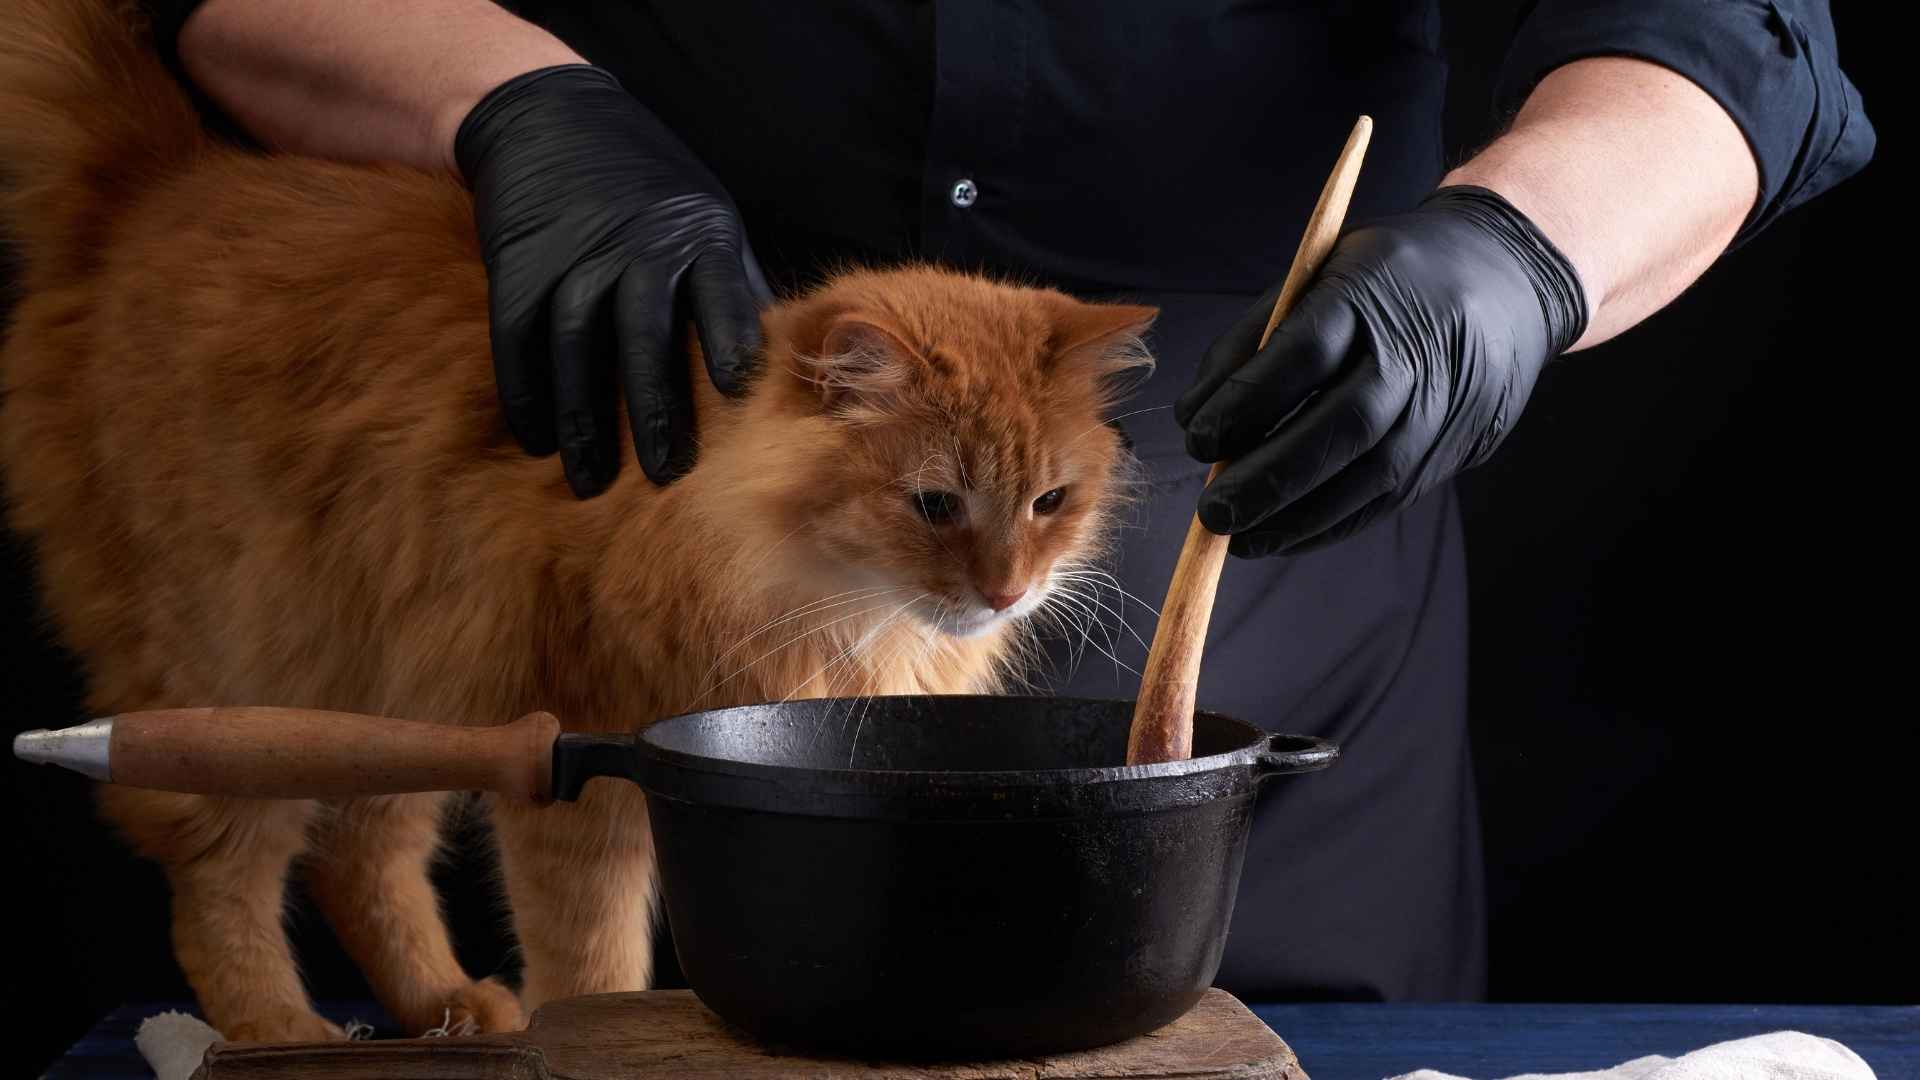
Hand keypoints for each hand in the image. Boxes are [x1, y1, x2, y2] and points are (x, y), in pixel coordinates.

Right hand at [456, 65, 770, 495]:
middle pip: (643, 334)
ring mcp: (571, 253)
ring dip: (584, 421)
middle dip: (655, 409)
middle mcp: (635, 244)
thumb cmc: (648, 186)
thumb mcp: (704, 214)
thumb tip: (778, 366)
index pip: (719, 293)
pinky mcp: (516, 263)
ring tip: (592, 482)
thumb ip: (733, 284)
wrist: (547, 116)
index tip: (739, 393)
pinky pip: (518, 340)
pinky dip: (527, 394)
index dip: (729, 341)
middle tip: (667, 476)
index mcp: (697, 233)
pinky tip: (539, 439)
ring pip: (575, 346)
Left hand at [1175, 186, 1587, 556]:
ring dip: (1299, 517)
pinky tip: (1284, 535)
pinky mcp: (1457, 445)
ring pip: (1373, 475)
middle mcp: (1417, 351)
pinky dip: (1332, 524)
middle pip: (1345, 425)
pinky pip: (1391, 498)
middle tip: (1212, 512)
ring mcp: (1446, 404)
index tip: (1198, 438)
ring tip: (1239, 538)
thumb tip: (1194, 419)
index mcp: (1371, 291)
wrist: (1505, 279)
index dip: (1246, 402)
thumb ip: (1252, 341)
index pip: (1303, 354)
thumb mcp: (1316, 275)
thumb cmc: (1384, 278)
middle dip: (1271, 477)